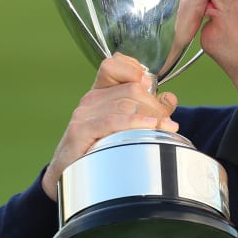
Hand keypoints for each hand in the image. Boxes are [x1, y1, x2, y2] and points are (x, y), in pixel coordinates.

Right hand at [42, 53, 178, 199]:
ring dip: (151, 116)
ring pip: (126, 104)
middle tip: (167, 122)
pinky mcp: (81, 131)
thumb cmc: (97, 147)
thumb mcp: (124, 124)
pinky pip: (112, 121)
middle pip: (132, 89)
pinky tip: (149, 127)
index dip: (134, 69)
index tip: (151, 85)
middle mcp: (91, 99)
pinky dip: (134, 122)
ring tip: (164, 129)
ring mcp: (84, 114)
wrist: (68, 172)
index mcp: (100, 92)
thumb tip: (170, 98)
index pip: (114, 64)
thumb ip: (148, 109)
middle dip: (155, 105)